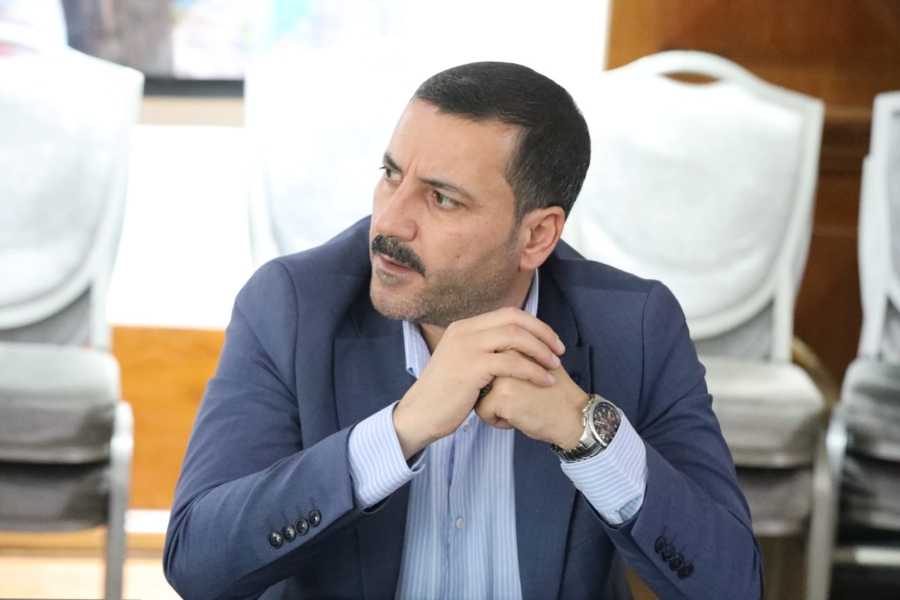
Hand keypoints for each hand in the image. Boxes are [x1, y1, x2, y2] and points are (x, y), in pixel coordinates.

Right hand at [393, 308, 565, 458]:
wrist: (421, 414)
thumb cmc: (445, 394)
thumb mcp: (462, 363)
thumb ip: (482, 351)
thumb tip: (510, 348)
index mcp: (464, 327)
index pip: (507, 314)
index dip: (534, 325)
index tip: (551, 341)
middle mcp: (464, 331)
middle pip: (514, 320)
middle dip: (542, 334)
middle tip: (559, 351)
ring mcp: (466, 347)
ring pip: (515, 337)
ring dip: (540, 351)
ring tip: (554, 367)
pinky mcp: (471, 367)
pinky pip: (511, 362)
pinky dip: (533, 371)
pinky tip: (544, 381)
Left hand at [474, 354, 586, 449]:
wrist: (573, 415)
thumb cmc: (554, 393)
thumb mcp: (536, 362)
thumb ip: (515, 354)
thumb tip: (487, 357)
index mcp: (511, 343)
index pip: (485, 363)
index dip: (497, 379)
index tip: (519, 386)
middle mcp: (504, 353)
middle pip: (479, 377)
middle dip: (492, 392)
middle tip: (521, 397)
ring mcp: (502, 374)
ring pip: (478, 394)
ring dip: (494, 406)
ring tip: (520, 407)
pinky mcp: (501, 396)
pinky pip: (483, 411)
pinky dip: (498, 420)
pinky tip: (519, 418)